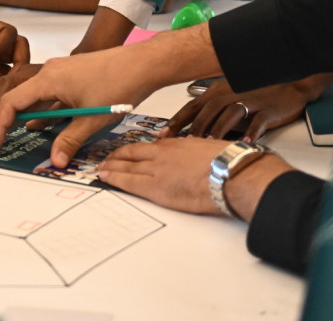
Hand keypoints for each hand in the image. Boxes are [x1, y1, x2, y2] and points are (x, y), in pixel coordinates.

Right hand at [0, 44, 168, 166]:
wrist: (143, 63)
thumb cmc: (119, 85)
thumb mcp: (92, 118)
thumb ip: (69, 140)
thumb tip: (54, 162)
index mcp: (49, 79)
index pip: (13, 102)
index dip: (0, 124)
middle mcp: (50, 72)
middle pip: (18, 97)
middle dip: (2, 120)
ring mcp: (61, 72)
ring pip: (33, 96)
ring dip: (22, 116)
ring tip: (8, 134)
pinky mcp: (72, 75)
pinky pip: (48, 94)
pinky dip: (41, 110)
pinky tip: (38, 126)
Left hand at [101, 138, 292, 220]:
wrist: (231, 174)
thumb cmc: (226, 162)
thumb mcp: (207, 149)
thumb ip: (193, 152)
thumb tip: (192, 157)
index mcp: (174, 145)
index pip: (147, 147)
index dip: (133, 150)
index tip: (125, 152)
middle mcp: (162, 154)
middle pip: (131, 153)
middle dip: (116, 156)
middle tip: (105, 159)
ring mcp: (156, 170)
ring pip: (126, 166)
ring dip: (112, 167)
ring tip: (101, 169)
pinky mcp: (156, 188)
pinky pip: (129, 182)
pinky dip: (115, 179)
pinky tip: (105, 177)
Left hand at [166, 79, 311, 140]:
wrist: (291, 84)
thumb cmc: (257, 92)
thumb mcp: (231, 96)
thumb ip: (213, 110)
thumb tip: (192, 131)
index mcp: (218, 91)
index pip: (192, 106)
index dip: (176, 120)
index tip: (162, 135)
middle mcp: (231, 94)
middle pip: (208, 110)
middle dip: (194, 128)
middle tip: (182, 146)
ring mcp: (250, 101)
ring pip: (230, 114)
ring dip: (218, 129)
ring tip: (209, 145)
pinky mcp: (268, 110)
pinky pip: (258, 122)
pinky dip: (250, 132)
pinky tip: (244, 142)